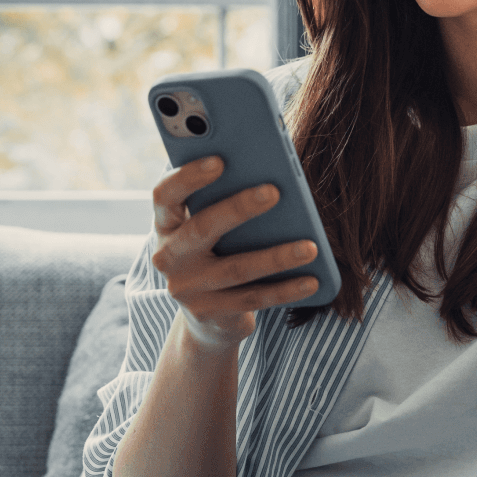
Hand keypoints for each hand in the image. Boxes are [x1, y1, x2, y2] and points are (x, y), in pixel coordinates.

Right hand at [150, 155, 320, 350]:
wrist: (208, 315)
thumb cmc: (218, 249)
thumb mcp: (212, 222)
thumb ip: (224, 197)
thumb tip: (269, 172)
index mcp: (167, 223)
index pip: (165, 195)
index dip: (188, 177)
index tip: (219, 160)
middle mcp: (168, 256)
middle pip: (202, 228)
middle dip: (239, 208)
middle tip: (274, 192)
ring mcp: (187, 288)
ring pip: (236, 268)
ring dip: (276, 257)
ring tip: (310, 247)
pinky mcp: (210, 313)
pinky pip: (253, 299)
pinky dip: (285, 289)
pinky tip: (312, 280)